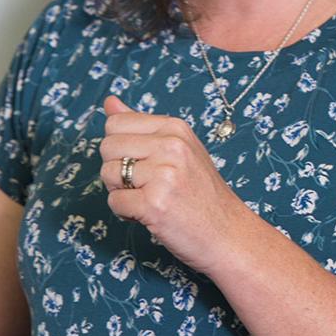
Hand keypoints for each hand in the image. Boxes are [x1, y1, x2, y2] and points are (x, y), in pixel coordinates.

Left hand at [99, 96, 249, 276]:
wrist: (228, 234)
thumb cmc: (201, 193)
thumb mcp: (179, 149)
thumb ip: (141, 125)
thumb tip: (110, 102)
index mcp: (175, 128)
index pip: (116, 124)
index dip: (121, 148)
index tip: (144, 164)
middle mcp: (170, 146)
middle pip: (107, 147)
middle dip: (117, 170)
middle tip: (145, 185)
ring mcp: (163, 175)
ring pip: (108, 174)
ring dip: (121, 192)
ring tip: (149, 200)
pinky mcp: (155, 204)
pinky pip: (114, 202)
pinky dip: (126, 213)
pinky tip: (150, 215)